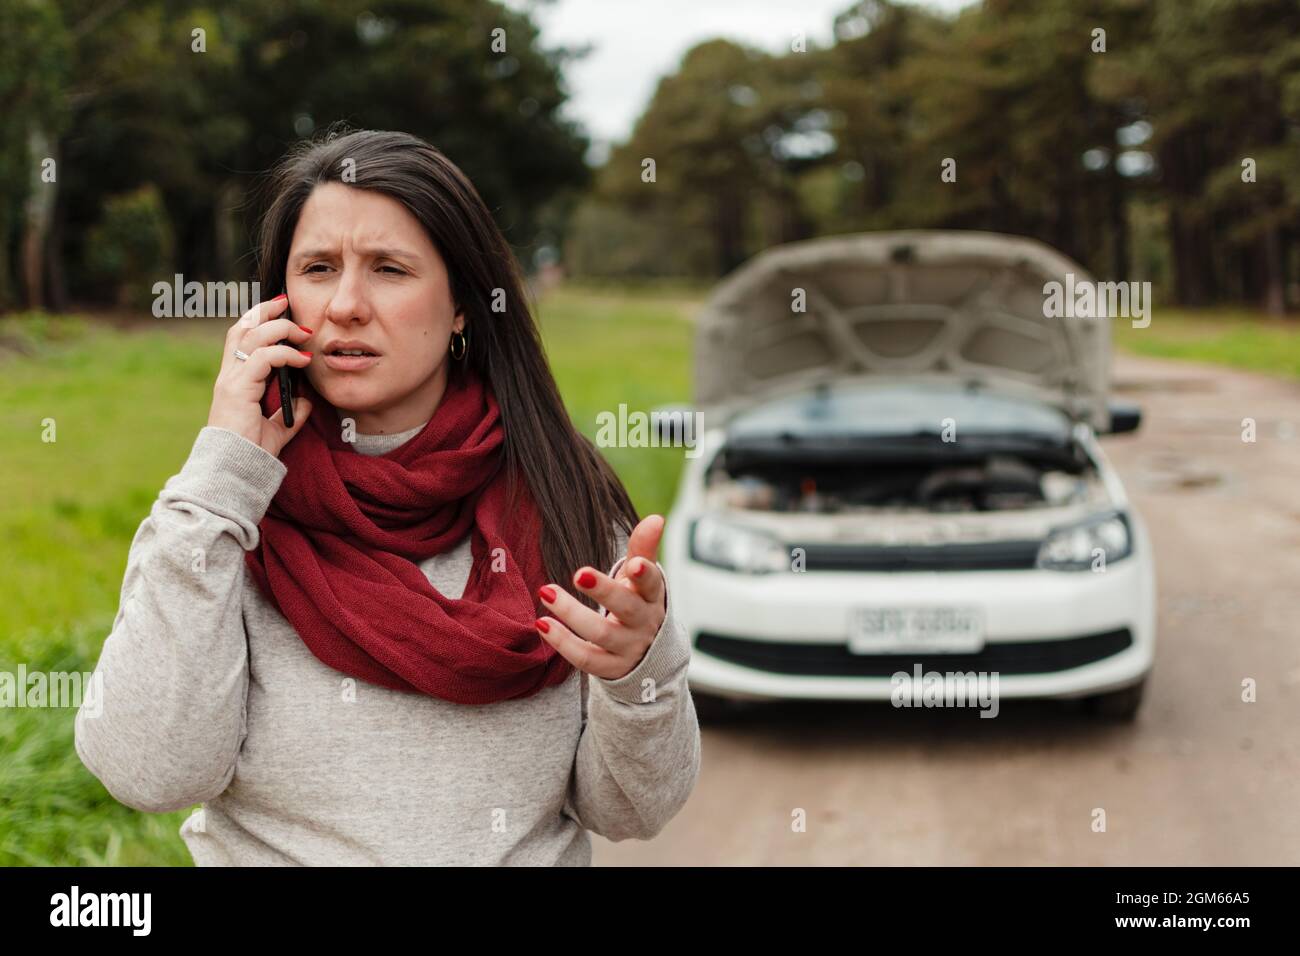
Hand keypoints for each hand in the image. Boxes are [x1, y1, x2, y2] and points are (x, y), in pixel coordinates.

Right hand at [207, 294, 314, 455]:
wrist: (234, 470)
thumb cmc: (250, 453)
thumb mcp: (275, 430)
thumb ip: (289, 414)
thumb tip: (306, 402)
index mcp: (234, 382)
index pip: (240, 338)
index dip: (257, 319)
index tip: (280, 309)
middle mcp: (228, 376)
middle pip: (241, 328)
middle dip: (264, 311)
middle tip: (287, 302)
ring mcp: (231, 381)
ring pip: (251, 337)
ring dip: (279, 329)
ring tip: (303, 333)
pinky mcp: (237, 390)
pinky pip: (262, 358)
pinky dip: (285, 354)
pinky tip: (303, 360)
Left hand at [534, 514, 667, 680]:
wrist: (644, 653)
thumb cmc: (636, 602)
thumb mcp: (641, 577)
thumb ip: (643, 548)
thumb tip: (655, 518)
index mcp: (651, 597)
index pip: (652, 584)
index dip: (644, 575)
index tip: (633, 565)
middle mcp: (643, 624)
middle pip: (627, 608)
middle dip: (604, 592)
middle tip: (579, 573)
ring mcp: (628, 648)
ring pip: (602, 633)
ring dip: (572, 614)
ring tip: (546, 592)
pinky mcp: (610, 668)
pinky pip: (585, 658)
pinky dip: (563, 643)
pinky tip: (542, 624)